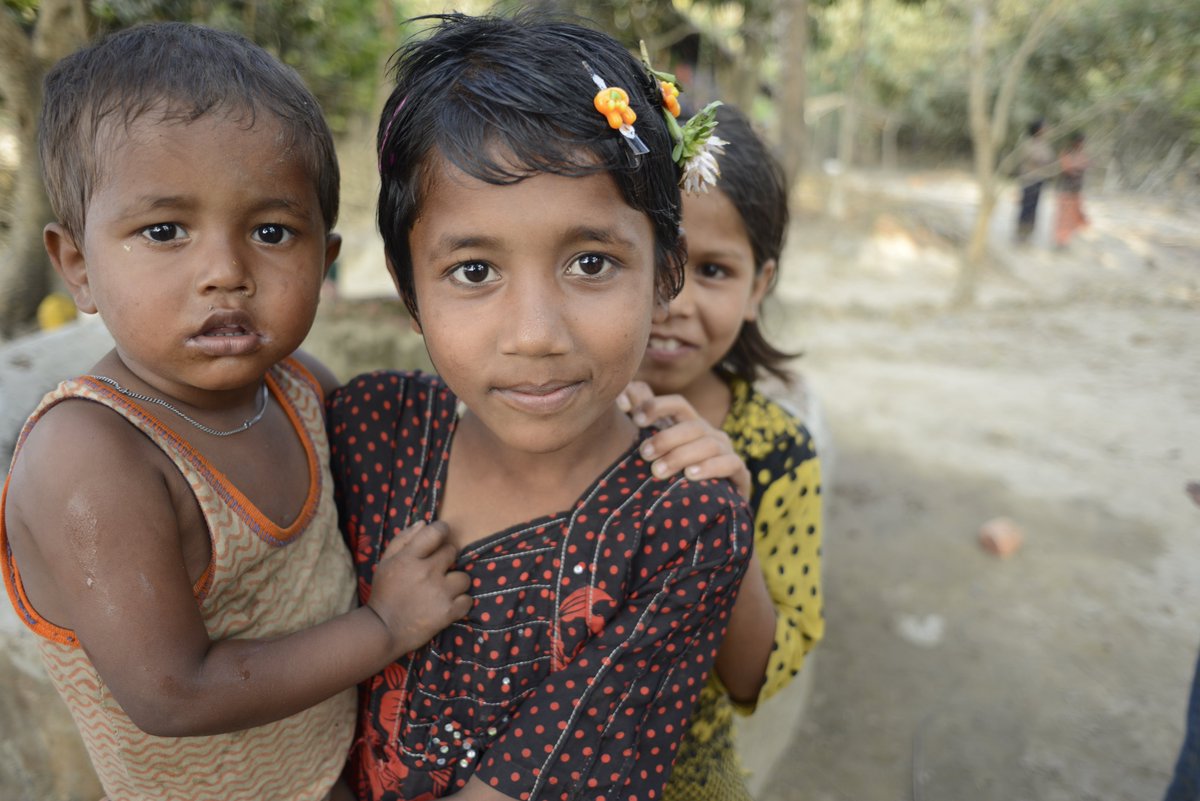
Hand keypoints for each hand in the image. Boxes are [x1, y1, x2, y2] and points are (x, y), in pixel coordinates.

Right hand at [367, 521, 471, 658]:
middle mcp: (427, 572)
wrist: (383, 629)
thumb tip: (424, 522)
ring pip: (464, 577)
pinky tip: (448, 604)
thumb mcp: (386, 562)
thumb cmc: (384, 593)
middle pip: (452, 552)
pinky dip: (460, 603)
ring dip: (455, 583)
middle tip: (436, 570)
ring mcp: (439, 593)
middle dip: (446, 559)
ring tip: (442, 591)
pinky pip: (467, 600)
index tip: (440, 536)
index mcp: (409, 558)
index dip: (442, 531)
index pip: (436, 532)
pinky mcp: (448, 612)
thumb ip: (403, 540)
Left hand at [618, 381, 750, 497]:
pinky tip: (691, 475)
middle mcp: (711, 434)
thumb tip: (622, 398)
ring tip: (658, 472)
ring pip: (709, 444)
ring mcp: (727, 452)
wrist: (710, 511)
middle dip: (666, 438)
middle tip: (644, 454)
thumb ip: (642, 421)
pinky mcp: (740, 474)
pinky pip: (730, 464)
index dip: (657, 406)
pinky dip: (710, 468)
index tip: (635, 418)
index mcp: (690, 425)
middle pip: (692, 426)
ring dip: (681, 456)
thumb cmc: (677, 476)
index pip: (678, 404)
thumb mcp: (659, 450)